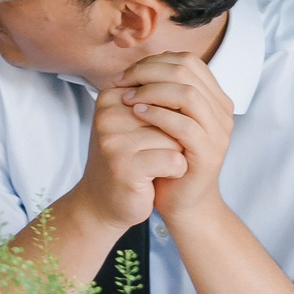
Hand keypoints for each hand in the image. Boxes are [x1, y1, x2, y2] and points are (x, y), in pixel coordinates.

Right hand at [70, 82, 189, 235]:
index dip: (171, 118)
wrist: (105, 199)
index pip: (165, 94)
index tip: (151, 134)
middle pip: (172, 115)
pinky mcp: (125, 166)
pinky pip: (174, 161)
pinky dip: (175, 171)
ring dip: (175, 154)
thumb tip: (189, 93)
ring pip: (175, 138)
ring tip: (152, 164)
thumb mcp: (136, 122)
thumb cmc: (129, 158)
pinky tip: (157, 176)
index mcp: (111, 97)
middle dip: (174, 135)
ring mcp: (113, 140)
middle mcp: (107, 114)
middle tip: (151, 151)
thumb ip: (156, 101)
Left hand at [116, 50, 234, 225]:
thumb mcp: (162, 117)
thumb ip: (158, 92)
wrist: (179, 199)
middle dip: (148, 72)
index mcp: (213, 98)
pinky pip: (184, 125)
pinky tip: (136, 114)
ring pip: (188, 95)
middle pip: (186, 71)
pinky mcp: (208, 154)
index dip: (153, 62)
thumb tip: (130, 68)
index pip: (186, 61)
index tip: (126, 74)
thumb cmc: (165, 154)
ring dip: (151, 91)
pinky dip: (157, 114)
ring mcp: (218, 133)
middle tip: (121, 83)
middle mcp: (222, 112)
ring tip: (127, 99)